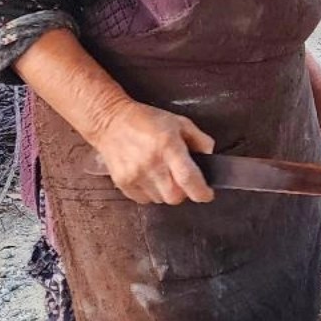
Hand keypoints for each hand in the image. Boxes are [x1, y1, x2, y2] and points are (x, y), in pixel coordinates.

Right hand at [92, 101, 214, 204]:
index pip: (188, 179)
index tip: (207, 194)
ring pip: (160, 199)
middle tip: (183, 180)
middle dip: (184, 192)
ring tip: (163, 175)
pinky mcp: (122, 182)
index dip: (202, 192)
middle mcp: (151, 163)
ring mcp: (135, 175)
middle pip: (175, 196)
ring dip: (167, 192)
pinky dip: (151, 193)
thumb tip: (210, 157)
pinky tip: (149, 177)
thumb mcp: (179, 122)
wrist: (110, 121)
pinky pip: (144, 199)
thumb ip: (199, 140)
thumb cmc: (146, 120)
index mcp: (168, 147)